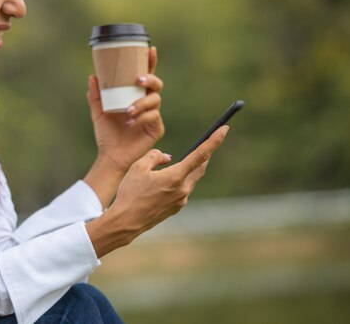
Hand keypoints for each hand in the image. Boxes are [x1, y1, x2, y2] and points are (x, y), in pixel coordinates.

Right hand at [86, 126, 228, 257]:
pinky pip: (181, 190)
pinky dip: (177, 181)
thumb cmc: (130, 193)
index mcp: (175, 177)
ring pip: (189, 179)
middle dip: (205, 155)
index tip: (225, 129)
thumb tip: (167, 158)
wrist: (126, 221)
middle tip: (208, 143)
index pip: (200, 154)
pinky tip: (162, 183)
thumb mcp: (138, 167)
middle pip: (200, 167)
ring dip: (186, 170)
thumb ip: (155, 156)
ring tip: (170, 166)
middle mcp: (183, 189)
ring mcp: (181, 200)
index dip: (214, 141)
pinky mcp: (176, 208)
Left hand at [87, 46, 164, 174]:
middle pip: (157, 85)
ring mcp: (153, 116)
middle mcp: (147, 104)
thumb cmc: (106, 134)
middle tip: (137, 80)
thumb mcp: (98, 112)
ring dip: (141, 103)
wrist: (110, 156)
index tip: (150, 49)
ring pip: (155, 101)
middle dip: (150, 79)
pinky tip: (131, 121)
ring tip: (128, 110)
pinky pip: (154, 117)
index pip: (145, 76)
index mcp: (135, 96)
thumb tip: (93, 76)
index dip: (150, 62)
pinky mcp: (156, 129)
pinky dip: (143, 117)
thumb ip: (96, 96)